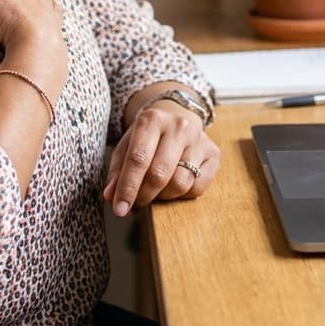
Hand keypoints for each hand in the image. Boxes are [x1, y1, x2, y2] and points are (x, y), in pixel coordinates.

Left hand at [103, 101, 219, 216]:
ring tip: (155, 191)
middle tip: (135, 205)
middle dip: (144, 196)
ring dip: (163, 196)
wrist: (177, 116)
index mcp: (152, 119)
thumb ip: (117, 172)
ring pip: (180, 183)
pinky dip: (182, 195)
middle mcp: (179, 126)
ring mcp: (199, 139)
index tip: (119, 209)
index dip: (127, 187)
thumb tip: (111, 198)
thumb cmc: (148, 136)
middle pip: (160, 174)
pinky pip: (198, 187)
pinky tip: (174, 184)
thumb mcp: (127, 146)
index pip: (138, 158)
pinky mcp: (214, 153)